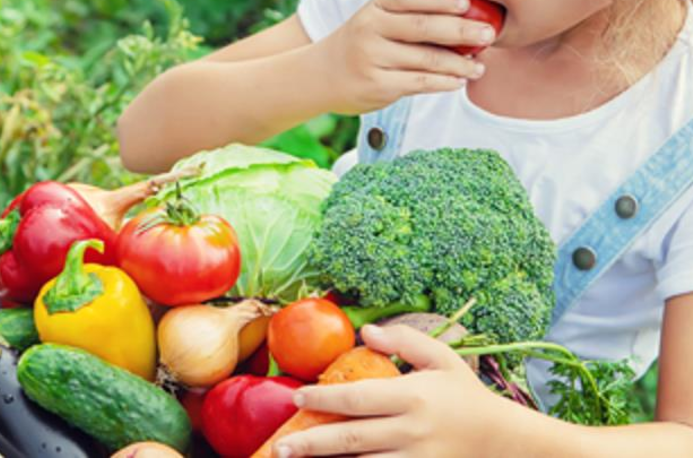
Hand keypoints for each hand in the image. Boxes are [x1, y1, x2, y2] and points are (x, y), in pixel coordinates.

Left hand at [274, 324, 510, 457]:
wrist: (499, 439)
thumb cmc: (464, 394)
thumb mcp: (442, 357)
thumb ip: (404, 340)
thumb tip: (365, 331)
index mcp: (413, 395)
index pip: (359, 397)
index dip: (325, 397)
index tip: (298, 397)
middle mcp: (411, 431)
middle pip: (352, 437)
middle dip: (312, 443)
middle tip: (280, 447)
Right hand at [316, 0, 496, 114]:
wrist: (321, 77)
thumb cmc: (361, 45)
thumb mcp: (375, 19)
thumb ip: (407, 14)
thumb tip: (464, 15)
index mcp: (374, 8)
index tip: (467, 3)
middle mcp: (370, 30)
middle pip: (422, 28)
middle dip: (460, 31)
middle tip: (488, 34)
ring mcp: (372, 59)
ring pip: (425, 60)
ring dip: (458, 64)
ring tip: (480, 67)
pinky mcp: (377, 86)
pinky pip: (418, 83)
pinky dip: (443, 83)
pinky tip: (459, 81)